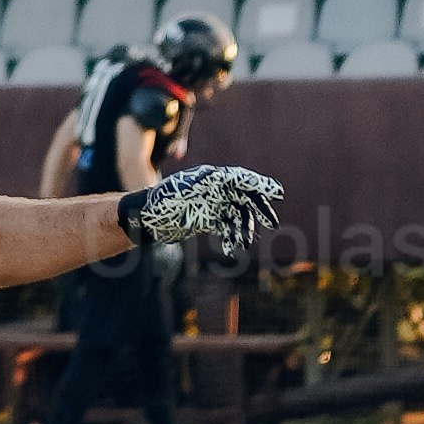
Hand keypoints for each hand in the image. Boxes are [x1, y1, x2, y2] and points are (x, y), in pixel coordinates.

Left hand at [120, 160, 286, 263]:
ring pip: (237, 215)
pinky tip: (234, 247)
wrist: (146, 218)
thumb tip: (229, 176)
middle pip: (244, 197)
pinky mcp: (207, 219)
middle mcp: (214, 190)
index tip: (277, 192)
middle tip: (272, 222)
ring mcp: (211, 205)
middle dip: (259, 209)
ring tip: (246, 243)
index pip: (241, 179)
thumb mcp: (184, 189)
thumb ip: (207, 183)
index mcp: (211, 178)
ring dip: (244, 228)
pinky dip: (232, 236)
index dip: (260, 185)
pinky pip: (226, 227)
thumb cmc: (163, 200)